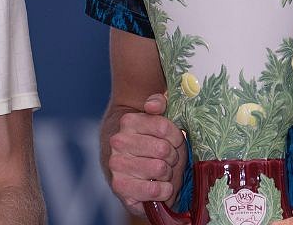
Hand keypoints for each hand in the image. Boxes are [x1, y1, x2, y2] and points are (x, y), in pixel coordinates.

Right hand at [106, 93, 185, 215]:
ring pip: (160, 168)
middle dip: (173, 157)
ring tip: (162, 173)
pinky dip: (163, 190)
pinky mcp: (120, 187)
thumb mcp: (155, 118)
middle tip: (168, 160)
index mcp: (128, 121)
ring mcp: (116, 164)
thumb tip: (153, 105)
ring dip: (168, 174)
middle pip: (164, 149)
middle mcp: (118, 142)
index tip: (174, 142)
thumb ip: (158, 102)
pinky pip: (153, 190)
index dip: (176, 137)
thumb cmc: (148, 141)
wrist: (125, 164)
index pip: (164, 127)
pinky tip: (160, 186)